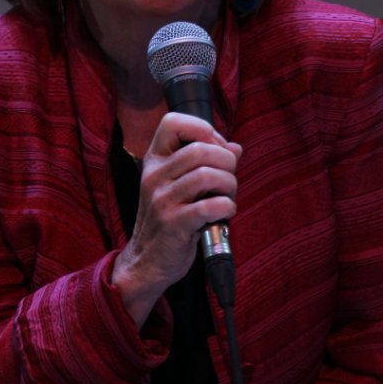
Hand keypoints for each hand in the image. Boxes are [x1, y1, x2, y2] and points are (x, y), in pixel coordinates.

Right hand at [112, 112, 240, 327]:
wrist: (147, 261)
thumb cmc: (169, 220)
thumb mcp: (180, 186)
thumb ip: (206, 163)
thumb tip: (236, 147)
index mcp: (155, 161)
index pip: (173, 122)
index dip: (202, 128)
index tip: (215, 148)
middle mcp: (155, 176)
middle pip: (200, 149)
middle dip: (226, 162)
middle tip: (228, 178)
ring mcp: (162, 200)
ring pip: (207, 175)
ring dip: (229, 185)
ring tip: (227, 197)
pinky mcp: (174, 224)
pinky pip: (210, 206)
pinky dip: (227, 207)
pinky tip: (224, 214)